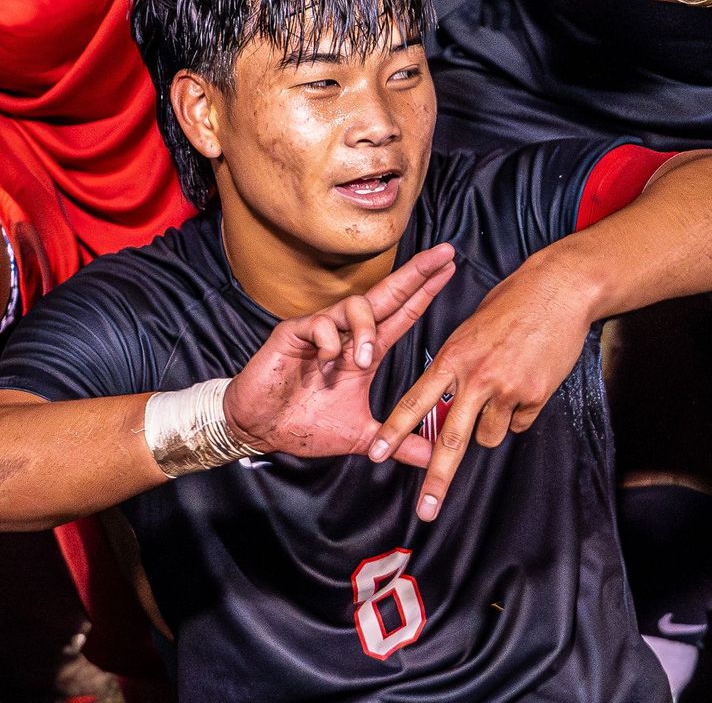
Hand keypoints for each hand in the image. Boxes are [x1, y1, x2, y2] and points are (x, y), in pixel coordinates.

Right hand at [223, 245, 456, 461]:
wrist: (262, 429)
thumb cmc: (307, 424)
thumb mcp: (362, 436)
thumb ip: (398, 443)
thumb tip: (434, 458)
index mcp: (363, 352)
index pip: (401, 315)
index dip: (424, 293)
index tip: (449, 270)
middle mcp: (346, 334)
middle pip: (386, 295)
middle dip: (415, 275)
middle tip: (443, 254)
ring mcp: (320, 330)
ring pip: (355, 306)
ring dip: (366, 329)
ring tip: (363, 360)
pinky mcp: (293, 333)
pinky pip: (319, 323)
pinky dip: (329, 343)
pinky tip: (325, 363)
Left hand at [369, 247, 598, 519]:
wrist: (556, 291)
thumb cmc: (510, 303)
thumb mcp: (470, 329)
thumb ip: (457, 365)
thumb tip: (449, 397)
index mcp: (452, 357)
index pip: (416, 401)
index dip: (394, 430)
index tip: (375, 454)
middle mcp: (476, 377)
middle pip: (451, 439)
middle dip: (436, 479)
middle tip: (425, 510)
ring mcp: (506, 389)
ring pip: (489, 435)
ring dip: (490, 425)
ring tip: (503, 388)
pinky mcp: (534, 396)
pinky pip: (519, 421)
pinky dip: (520, 412)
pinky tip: (527, 383)